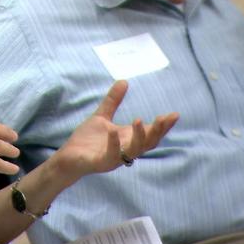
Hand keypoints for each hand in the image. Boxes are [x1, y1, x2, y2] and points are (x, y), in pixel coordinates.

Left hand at [53, 81, 178, 180]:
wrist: (68, 157)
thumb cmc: (87, 140)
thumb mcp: (102, 117)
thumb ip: (113, 101)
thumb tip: (124, 80)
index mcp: (128, 139)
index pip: (150, 133)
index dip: (163, 126)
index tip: (175, 114)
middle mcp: (125, 150)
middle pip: (148, 143)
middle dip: (158, 131)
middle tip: (164, 118)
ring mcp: (114, 158)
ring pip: (133, 151)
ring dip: (138, 136)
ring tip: (138, 120)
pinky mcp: (100, 162)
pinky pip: (111, 155)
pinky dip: (113, 144)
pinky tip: (113, 131)